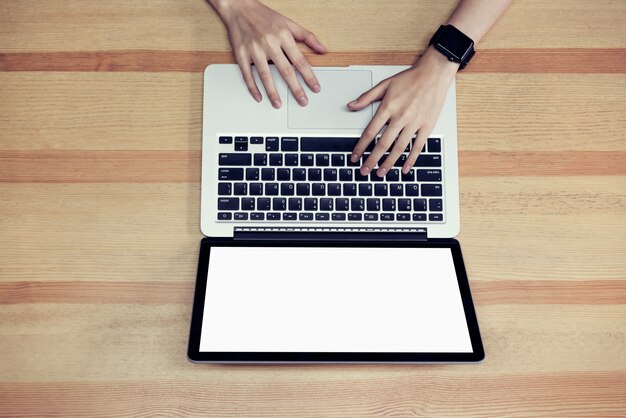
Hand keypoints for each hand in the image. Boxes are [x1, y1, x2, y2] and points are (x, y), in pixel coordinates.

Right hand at [213, 0, 325, 107]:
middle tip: (302, 101)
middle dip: (295, 88)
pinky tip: (258, 97)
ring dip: (272, 92)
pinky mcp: (241, 54)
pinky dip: (252, 87)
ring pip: (265, 75)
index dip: (309, 76)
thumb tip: (323, 49)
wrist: (239, 7)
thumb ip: (308, 37)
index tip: (315, 88)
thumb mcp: (289, 23)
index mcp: (283, 36)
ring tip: (278, 104)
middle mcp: (269, 43)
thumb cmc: (265, 16)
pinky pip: (247, 74)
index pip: (300, 61)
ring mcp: (254, 49)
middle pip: (285, 70)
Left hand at [347, 47, 457, 175]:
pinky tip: (404, 168)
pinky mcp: (427, 126)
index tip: (355, 157)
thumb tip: (351, 106)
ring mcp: (415, 123)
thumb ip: (367, 97)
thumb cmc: (410, 78)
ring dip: (389, 163)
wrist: (434, 73)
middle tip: (364, 171)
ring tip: (380, 173)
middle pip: (383, 144)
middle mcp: (401, 116)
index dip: (361, 147)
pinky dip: (411, 159)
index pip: (371, 132)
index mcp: (388, 107)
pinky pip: (418, 146)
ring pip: (399, 148)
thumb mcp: (385, 84)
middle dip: (372, 160)